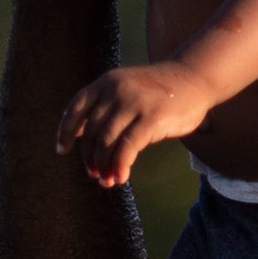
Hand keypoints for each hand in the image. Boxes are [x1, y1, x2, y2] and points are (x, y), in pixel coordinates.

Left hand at [60, 60, 216, 186]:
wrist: (195, 78)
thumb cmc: (158, 91)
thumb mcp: (126, 88)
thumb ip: (105, 106)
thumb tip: (78, 134)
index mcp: (106, 82)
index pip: (76, 108)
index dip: (66, 131)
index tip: (62, 151)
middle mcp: (116, 90)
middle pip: (92, 132)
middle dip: (90, 157)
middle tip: (94, 174)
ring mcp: (134, 103)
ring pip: (107, 142)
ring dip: (104, 165)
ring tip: (107, 180)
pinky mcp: (152, 118)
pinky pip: (128, 148)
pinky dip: (120, 165)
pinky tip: (120, 177)